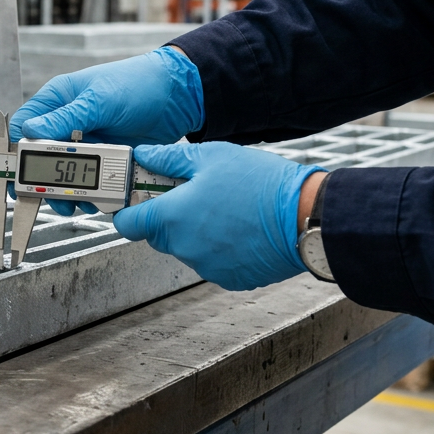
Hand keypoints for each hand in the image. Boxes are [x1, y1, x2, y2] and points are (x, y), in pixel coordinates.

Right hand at [9, 46, 204, 214]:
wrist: (178, 97)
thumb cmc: (138, 83)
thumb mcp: (99, 100)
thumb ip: (66, 118)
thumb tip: (32, 131)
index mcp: (58, 100)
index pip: (25, 127)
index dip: (16, 151)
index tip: (15, 172)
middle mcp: (68, 122)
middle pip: (40, 158)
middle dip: (40, 180)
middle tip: (44, 195)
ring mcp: (86, 141)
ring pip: (63, 173)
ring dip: (65, 190)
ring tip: (72, 201)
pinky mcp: (104, 157)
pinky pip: (88, 179)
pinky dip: (88, 191)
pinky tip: (93, 196)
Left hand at [113, 142, 323, 290]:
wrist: (306, 216)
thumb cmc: (262, 184)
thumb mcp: (211, 156)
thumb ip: (169, 159)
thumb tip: (145, 155)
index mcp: (171, 218)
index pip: (127, 223)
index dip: (128, 209)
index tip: (136, 198)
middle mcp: (184, 248)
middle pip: (157, 235)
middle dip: (167, 216)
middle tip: (191, 193)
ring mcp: (206, 266)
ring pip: (186, 247)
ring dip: (195, 230)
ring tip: (224, 207)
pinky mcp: (229, 278)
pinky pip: (211, 260)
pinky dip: (218, 246)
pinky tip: (239, 226)